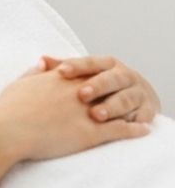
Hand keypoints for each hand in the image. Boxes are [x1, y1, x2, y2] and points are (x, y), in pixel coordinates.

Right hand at [0, 62, 150, 162]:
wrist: (8, 129)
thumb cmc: (8, 109)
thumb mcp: (19, 84)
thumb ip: (33, 72)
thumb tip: (43, 62)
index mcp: (60, 79)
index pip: (87, 72)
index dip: (98, 77)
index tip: (105, 81)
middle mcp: (77, 91)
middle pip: (106, 86)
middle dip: (118, 90)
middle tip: (128, 95)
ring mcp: (85, 111)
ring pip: (118, 106)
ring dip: (132, 109)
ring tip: (143, 113)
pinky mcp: (90, 132)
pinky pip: (120, 129)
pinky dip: (135, 130)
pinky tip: (144, 130)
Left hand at [39, 53, 162, 124]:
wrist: (135, 94)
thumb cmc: (98, 83)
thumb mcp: (83, 73)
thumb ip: (61, 67)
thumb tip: (40, 61)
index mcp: (106, 63)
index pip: (90, 62)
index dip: (76, 66)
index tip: (61, 72)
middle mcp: (124, 75)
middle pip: (111, 78)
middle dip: (96, 86)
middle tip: (81, 95)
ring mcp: (137, 92)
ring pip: (126, 98)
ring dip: (112, 106)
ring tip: (96, 115)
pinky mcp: (148, 110)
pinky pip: (142, 116)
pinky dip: (134, 121)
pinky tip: (123, 126)